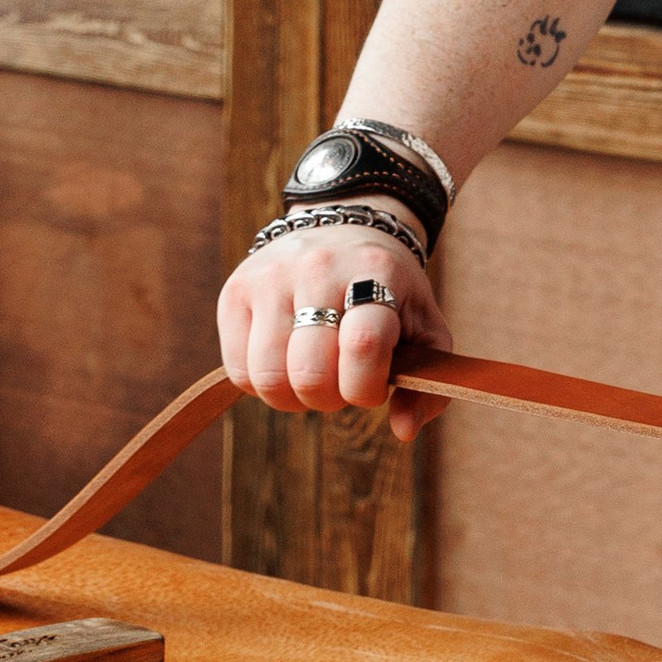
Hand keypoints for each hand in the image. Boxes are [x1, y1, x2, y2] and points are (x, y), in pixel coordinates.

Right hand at [218, 207, 454, 444]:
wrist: (343, 230)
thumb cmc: (391, 293)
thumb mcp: (425, 329)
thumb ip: (427, 385)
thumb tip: (404, 431)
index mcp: (375, 273)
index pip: (362, 346)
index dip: (365, 388)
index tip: (371, 388)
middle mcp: (318, 268)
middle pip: (309, 371)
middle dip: (327, 399)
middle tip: (340, 385)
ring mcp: (270, 277)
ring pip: (267, 375)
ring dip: (293, 398)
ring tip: (313, 377)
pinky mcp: (235, 291)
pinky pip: (238, 370)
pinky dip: (262, 386)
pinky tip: (285, 366)